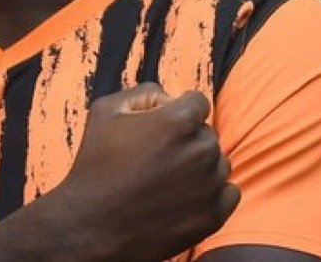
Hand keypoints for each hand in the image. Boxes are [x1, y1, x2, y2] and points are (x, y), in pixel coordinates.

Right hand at [51, 83, 239, 261]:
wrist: (91, 227)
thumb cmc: (95, 166)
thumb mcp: (106, 111)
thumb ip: (143, 94)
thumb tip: (169, 98)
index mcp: (178, 121)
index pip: (198, 102)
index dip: (178, 111)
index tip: (162, 127)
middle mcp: (201, 150)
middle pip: (206, 133)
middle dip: (186, 140)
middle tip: (156, 157)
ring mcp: (210, 185)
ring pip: (218, 163)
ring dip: (199, 166)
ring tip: (165, 180)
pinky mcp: (214, 215)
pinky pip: (228, 193)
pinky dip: (211, 193)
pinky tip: (182, 196)